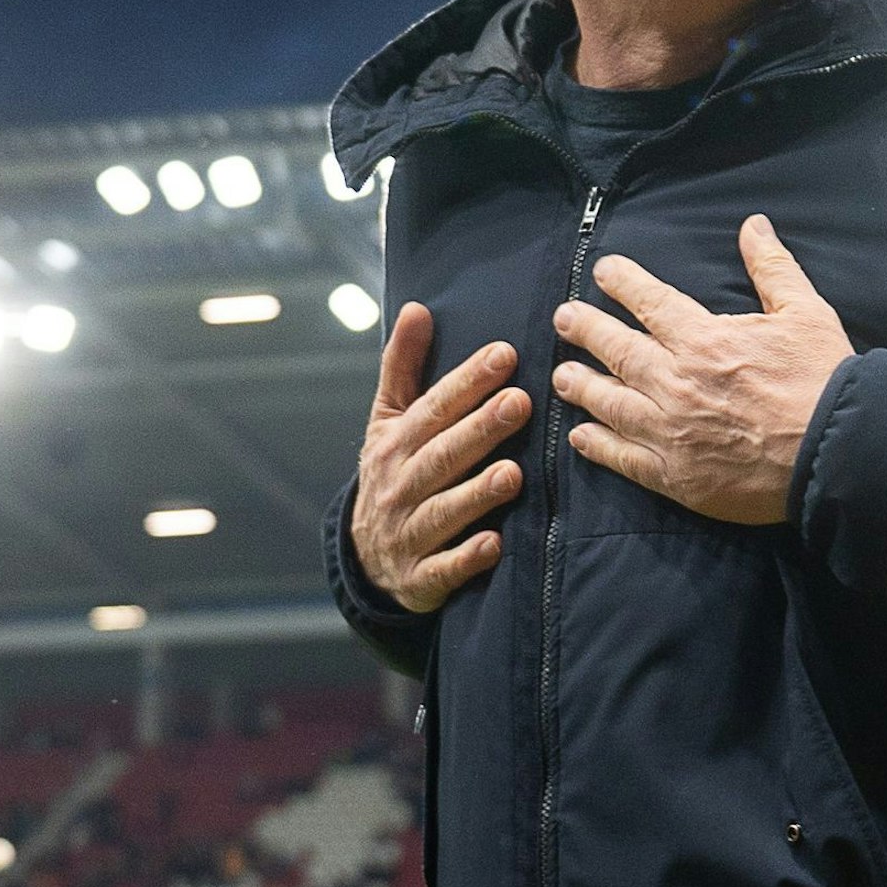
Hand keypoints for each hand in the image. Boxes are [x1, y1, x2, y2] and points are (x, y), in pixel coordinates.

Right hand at [350, 302, 532, 612]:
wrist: (365, 560)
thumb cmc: (392, 473)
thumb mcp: (388, 420)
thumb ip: (404, 366)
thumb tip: (418, 307)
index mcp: (395, 443)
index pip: (434, 408)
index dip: (467, 382)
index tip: (505, 354)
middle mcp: (399, 485)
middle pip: (442, 455)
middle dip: (480, 429)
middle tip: (521, 402)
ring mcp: (408, 533)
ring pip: (444, 511)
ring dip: (476, 494)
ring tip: (514, 474)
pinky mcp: (420, 578)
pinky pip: (443, 570)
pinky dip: (466, 559)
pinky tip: (495, 544)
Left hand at [551, 214, 852, 525]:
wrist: (835, 453)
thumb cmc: (822, 380)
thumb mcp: (805, 312)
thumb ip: (772, 268)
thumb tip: (752, 226)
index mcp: (703, 340)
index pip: (649, 302)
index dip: (622, 283)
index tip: (602, 272)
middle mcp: (675, 382)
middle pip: (616, 349)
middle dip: (585, 329)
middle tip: (563, 318)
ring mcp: (670, 432)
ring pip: (610, 403)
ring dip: (581, 385)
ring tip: (561, 375)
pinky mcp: (676, 476)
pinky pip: (623, 457)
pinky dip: (597, 445)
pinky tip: (581, 436)